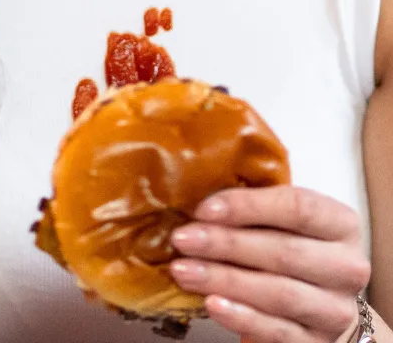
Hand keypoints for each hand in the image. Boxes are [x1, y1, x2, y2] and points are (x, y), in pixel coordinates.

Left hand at [168, 186, 370, 341]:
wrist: (310, 302)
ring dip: (225, 281)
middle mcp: (347, 267)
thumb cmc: (284, 246)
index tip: (203, 209)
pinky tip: (212, 304)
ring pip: (280, 294)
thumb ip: (249, 207)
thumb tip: (194, 199)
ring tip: (183, 271)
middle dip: (226, 244)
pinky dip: (243, 318)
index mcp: (339, 224)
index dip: (247, 206)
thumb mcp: (275, 220)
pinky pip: (280, 333)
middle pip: (285, 252)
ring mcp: (337, 310)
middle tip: (181, 239)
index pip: (298, 207)